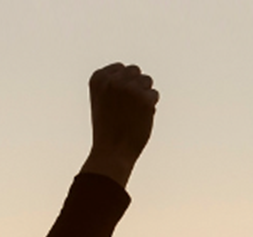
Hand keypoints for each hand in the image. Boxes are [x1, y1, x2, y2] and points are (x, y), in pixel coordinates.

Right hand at [81, 63, 157, 187]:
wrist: (112, 152)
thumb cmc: (106, 129)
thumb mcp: (101, 101)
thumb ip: (112, 84)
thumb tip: (133, 73)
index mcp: (98, 78)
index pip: (120, 68)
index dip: (121, 85)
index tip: (114, 102)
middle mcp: (113, 80)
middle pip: (135, 71)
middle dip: (134, 86)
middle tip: (126, 108)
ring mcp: (130, 89)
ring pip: (147, 81)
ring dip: (143, 95)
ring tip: (132, 113)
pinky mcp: (145, 99)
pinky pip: (154, 95)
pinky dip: (150, 107)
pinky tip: (139, 119)